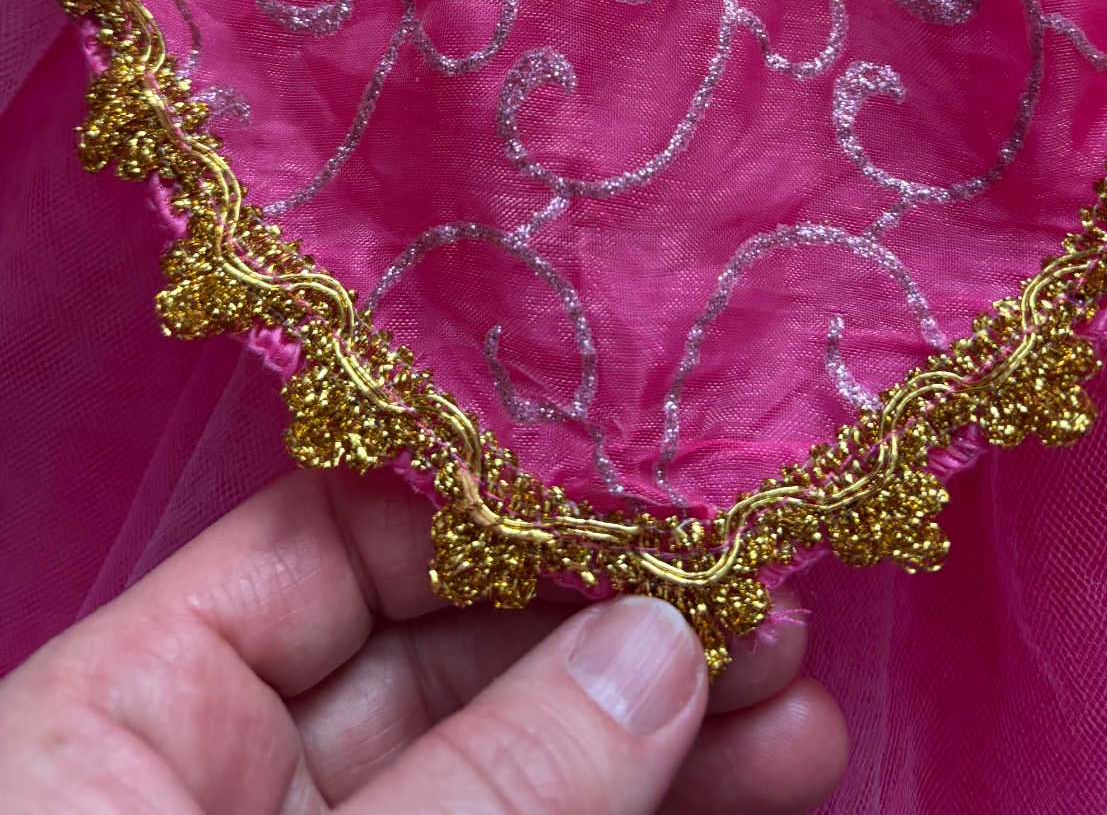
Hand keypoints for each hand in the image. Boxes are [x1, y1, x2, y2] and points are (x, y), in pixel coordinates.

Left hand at [0, 469, 846, 812]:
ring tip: (809, 691)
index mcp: (125, 717)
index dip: (487, 511)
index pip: (324, 544)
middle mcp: (220, 776)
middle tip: (767, 596)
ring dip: (667, 734)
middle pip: (445, 656)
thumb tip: (658, 637)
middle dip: (616, 630)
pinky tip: (757, 780)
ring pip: (514, 771)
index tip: (643, 498)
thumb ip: (481, 779)